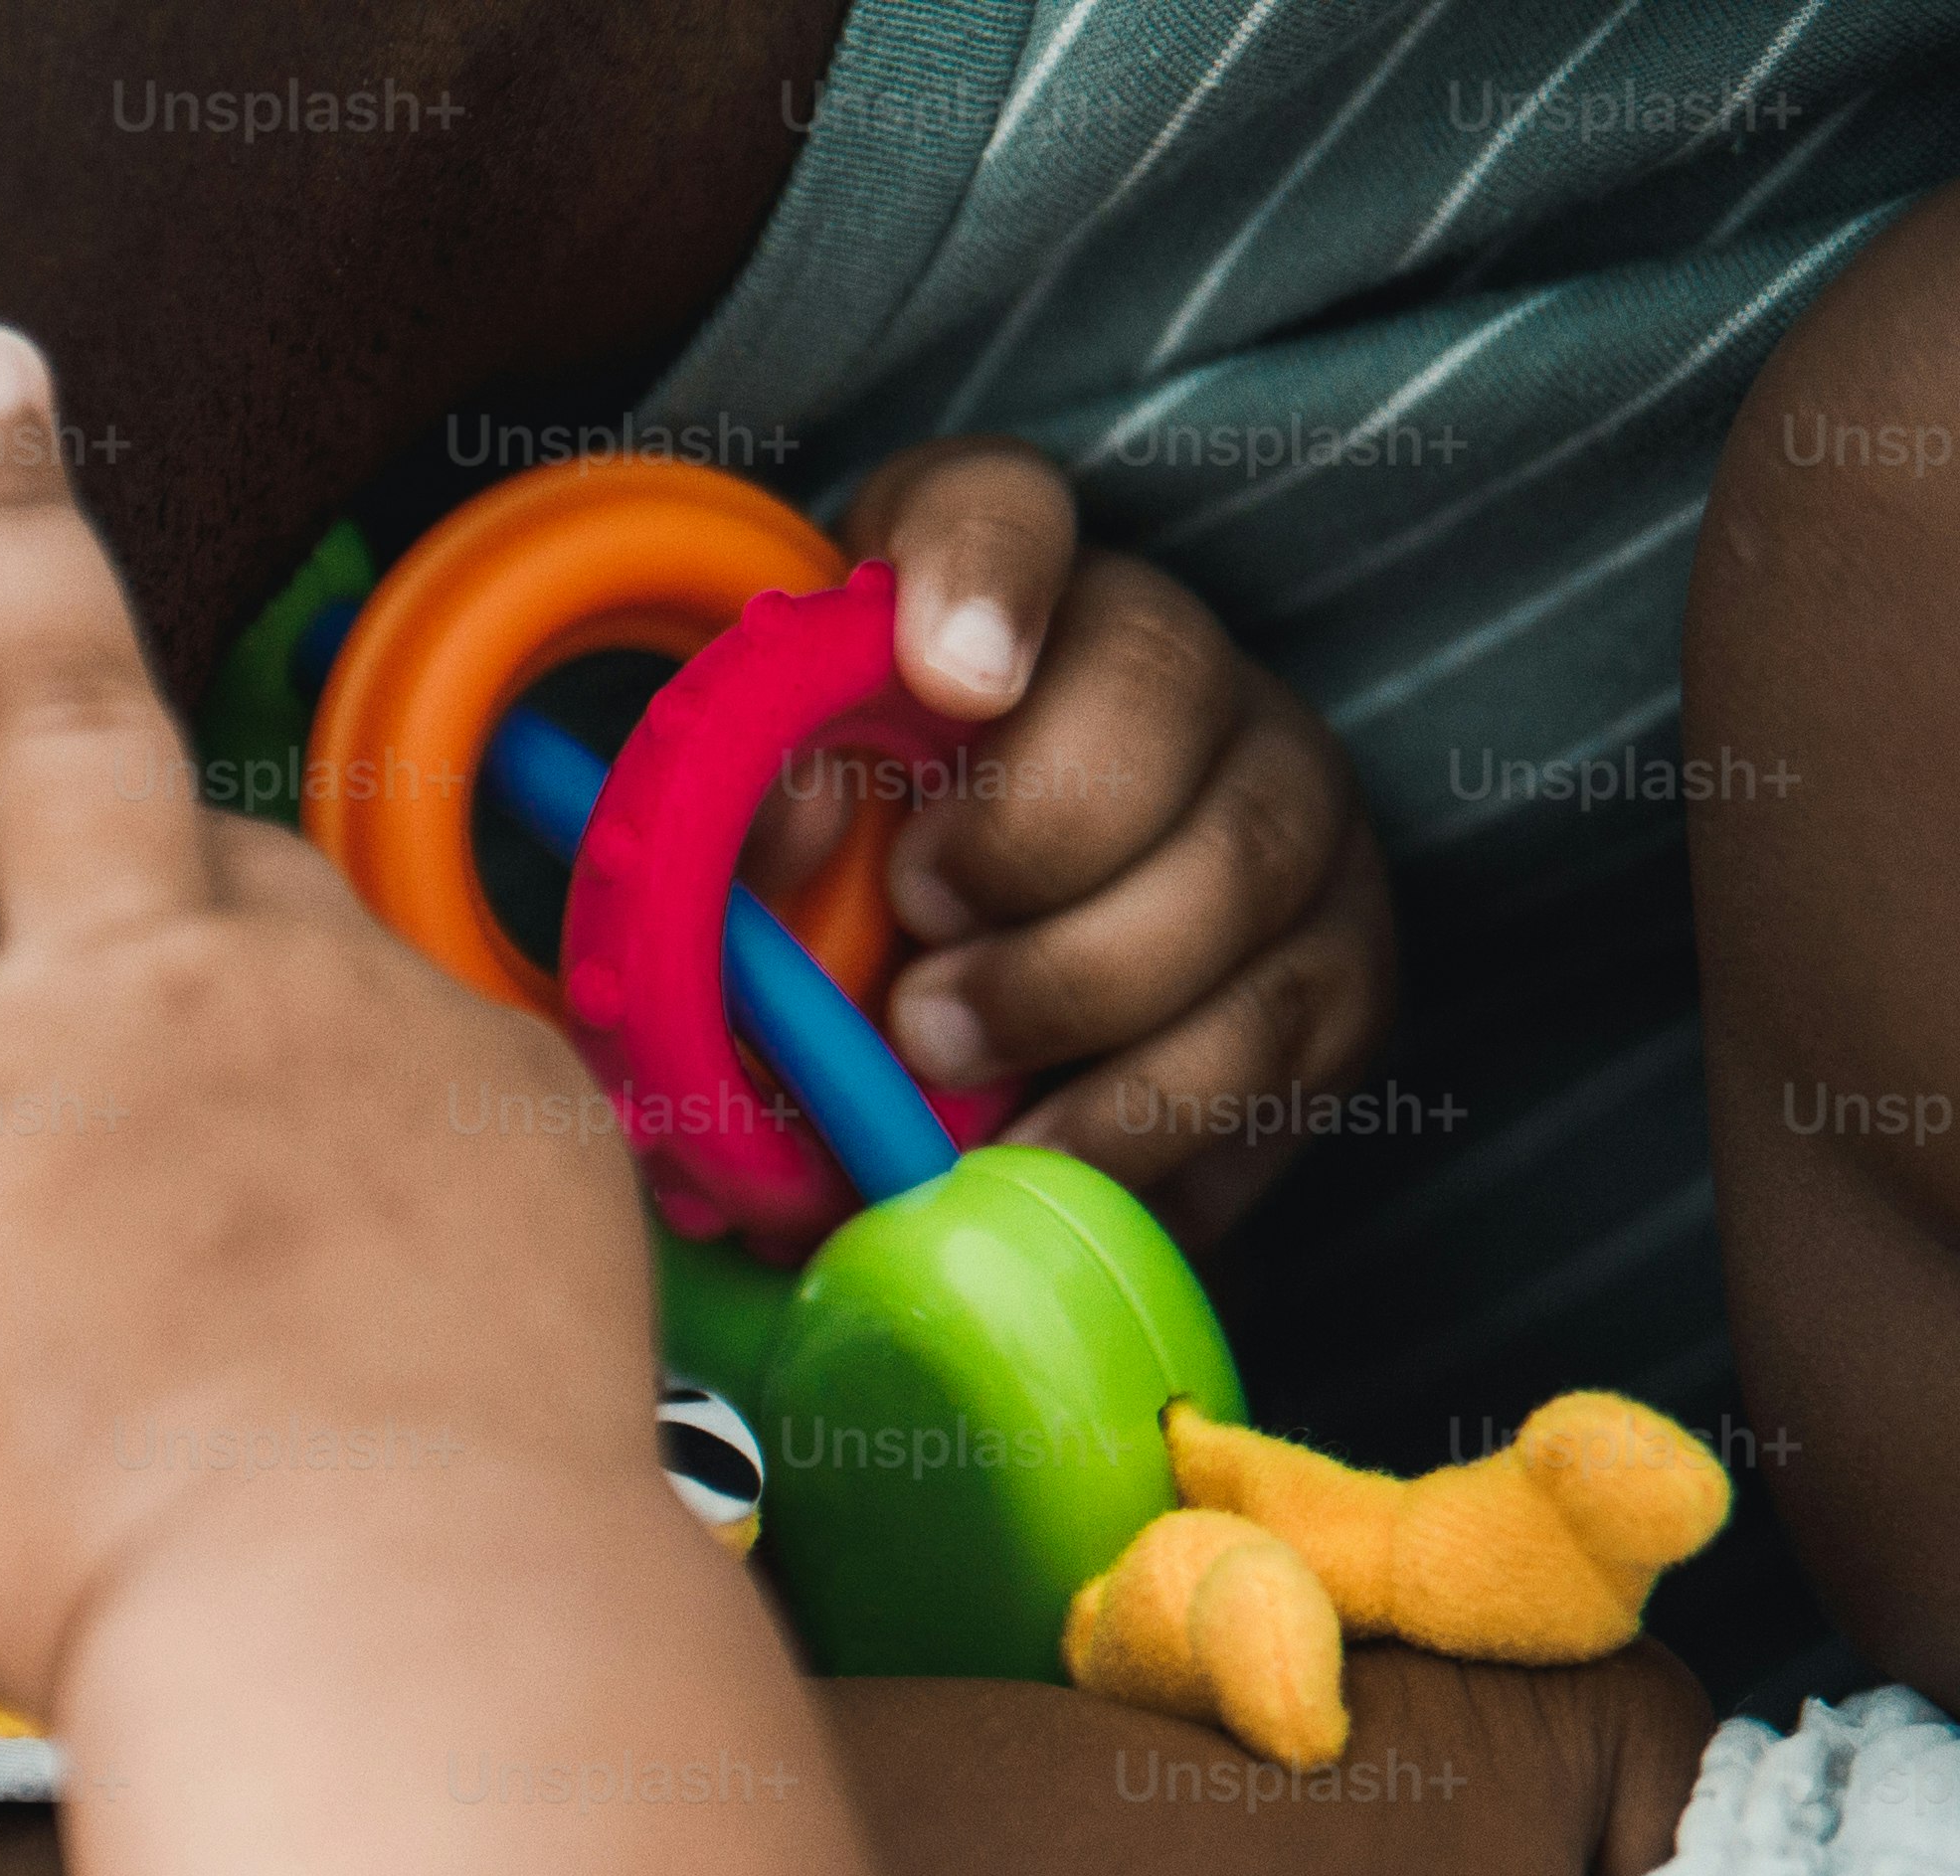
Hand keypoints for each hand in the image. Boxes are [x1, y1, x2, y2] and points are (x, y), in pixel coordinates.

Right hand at [0, 325, 669, 1720]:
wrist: (412, 1616)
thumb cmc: (127, 1593)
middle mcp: (129, 1008)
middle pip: (39, 694)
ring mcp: (329, 1013)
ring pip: (247, 871)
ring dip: (207, 910)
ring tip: (211, 1042)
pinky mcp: (499, 1068)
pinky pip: (412, 1027)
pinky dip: (366, 1083)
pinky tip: (374, 1204)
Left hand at [751, 437, 1398, 1236]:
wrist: (997, 1035)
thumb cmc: (859, 914)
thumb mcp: (768, 846)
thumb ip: (748, 805)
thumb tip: (794, 824)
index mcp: (990, 602)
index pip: (991, 510)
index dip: (977, 577)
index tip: (948, 680)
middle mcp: (1176, 669)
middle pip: (1157, 691)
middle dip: (1030, 847)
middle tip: (914, 967)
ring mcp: (1284, 810)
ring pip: (1240, 873)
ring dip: (1079, 996)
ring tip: (953, 1067)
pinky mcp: (1339, 969)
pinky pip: (1280, 1041)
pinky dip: (1145, 1121)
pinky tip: (1038, 1153)